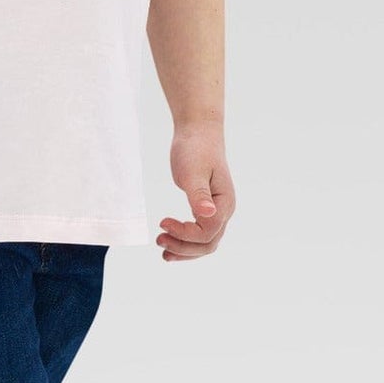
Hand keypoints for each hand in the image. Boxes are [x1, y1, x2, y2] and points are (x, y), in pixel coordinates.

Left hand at [158, 122, 233, 260]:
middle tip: (159, 240)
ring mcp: (217, 211)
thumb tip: (208, 214)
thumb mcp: (193, 172)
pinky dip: (186, 242)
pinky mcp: (206, 209)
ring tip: (162, 248)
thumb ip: (199, 195)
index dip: (185, 233)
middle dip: (184, 248)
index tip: (162, 222)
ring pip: (205, 243)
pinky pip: (200, 234)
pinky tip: (170, 242)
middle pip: (208, 243)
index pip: (207, 232)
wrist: (198, 133)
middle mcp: (224, 211)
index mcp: (224, 203)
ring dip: (184, 250)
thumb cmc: (196, 149)